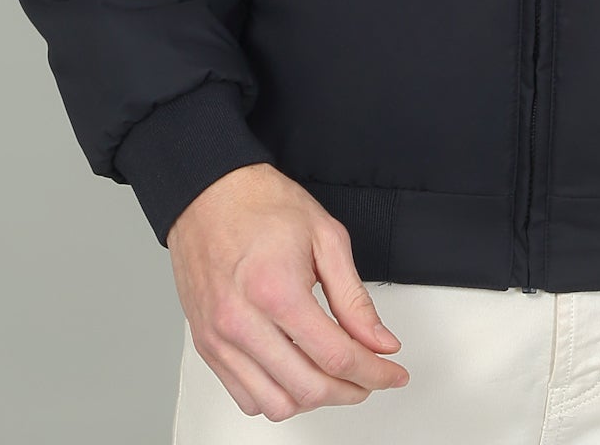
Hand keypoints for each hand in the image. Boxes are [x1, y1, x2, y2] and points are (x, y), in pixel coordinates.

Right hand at [167, 161, 410, 420]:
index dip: (375, 373)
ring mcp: (219, 339)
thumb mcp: (325, 237)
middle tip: (370, 377)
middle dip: (351, 391)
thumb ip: (355, 298)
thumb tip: (379, 341)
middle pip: (309, 389)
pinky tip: (296, 375)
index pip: (336, 357)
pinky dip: (278, 398)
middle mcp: (242, 322)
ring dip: (313, 399)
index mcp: (276, 291)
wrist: (209, 195)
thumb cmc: (261, 206)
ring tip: (334, 378)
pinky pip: (246, 398)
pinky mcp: (207, 346)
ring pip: (276, 405)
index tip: (392, 374)